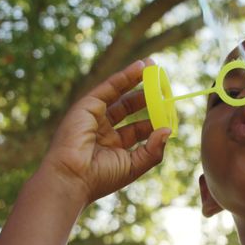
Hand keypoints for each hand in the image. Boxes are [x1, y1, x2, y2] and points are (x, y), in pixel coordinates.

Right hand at [40, 58, 171, 205]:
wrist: (72, 177)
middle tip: (164, 84)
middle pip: (130, 108)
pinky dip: (125, 76)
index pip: (138, 128)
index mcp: (114, 146)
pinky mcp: (87, 106)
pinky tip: (140, 67)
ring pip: (120, 94)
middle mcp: (104, 130)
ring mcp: (95, 116)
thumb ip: (153, 150)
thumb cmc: (100, 177)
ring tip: (154, 67)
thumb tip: (168, 130)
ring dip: (137, 79)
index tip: (172, 109)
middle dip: (148, 95)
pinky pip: (110, 87)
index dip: (155, 118)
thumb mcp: (134, 166)